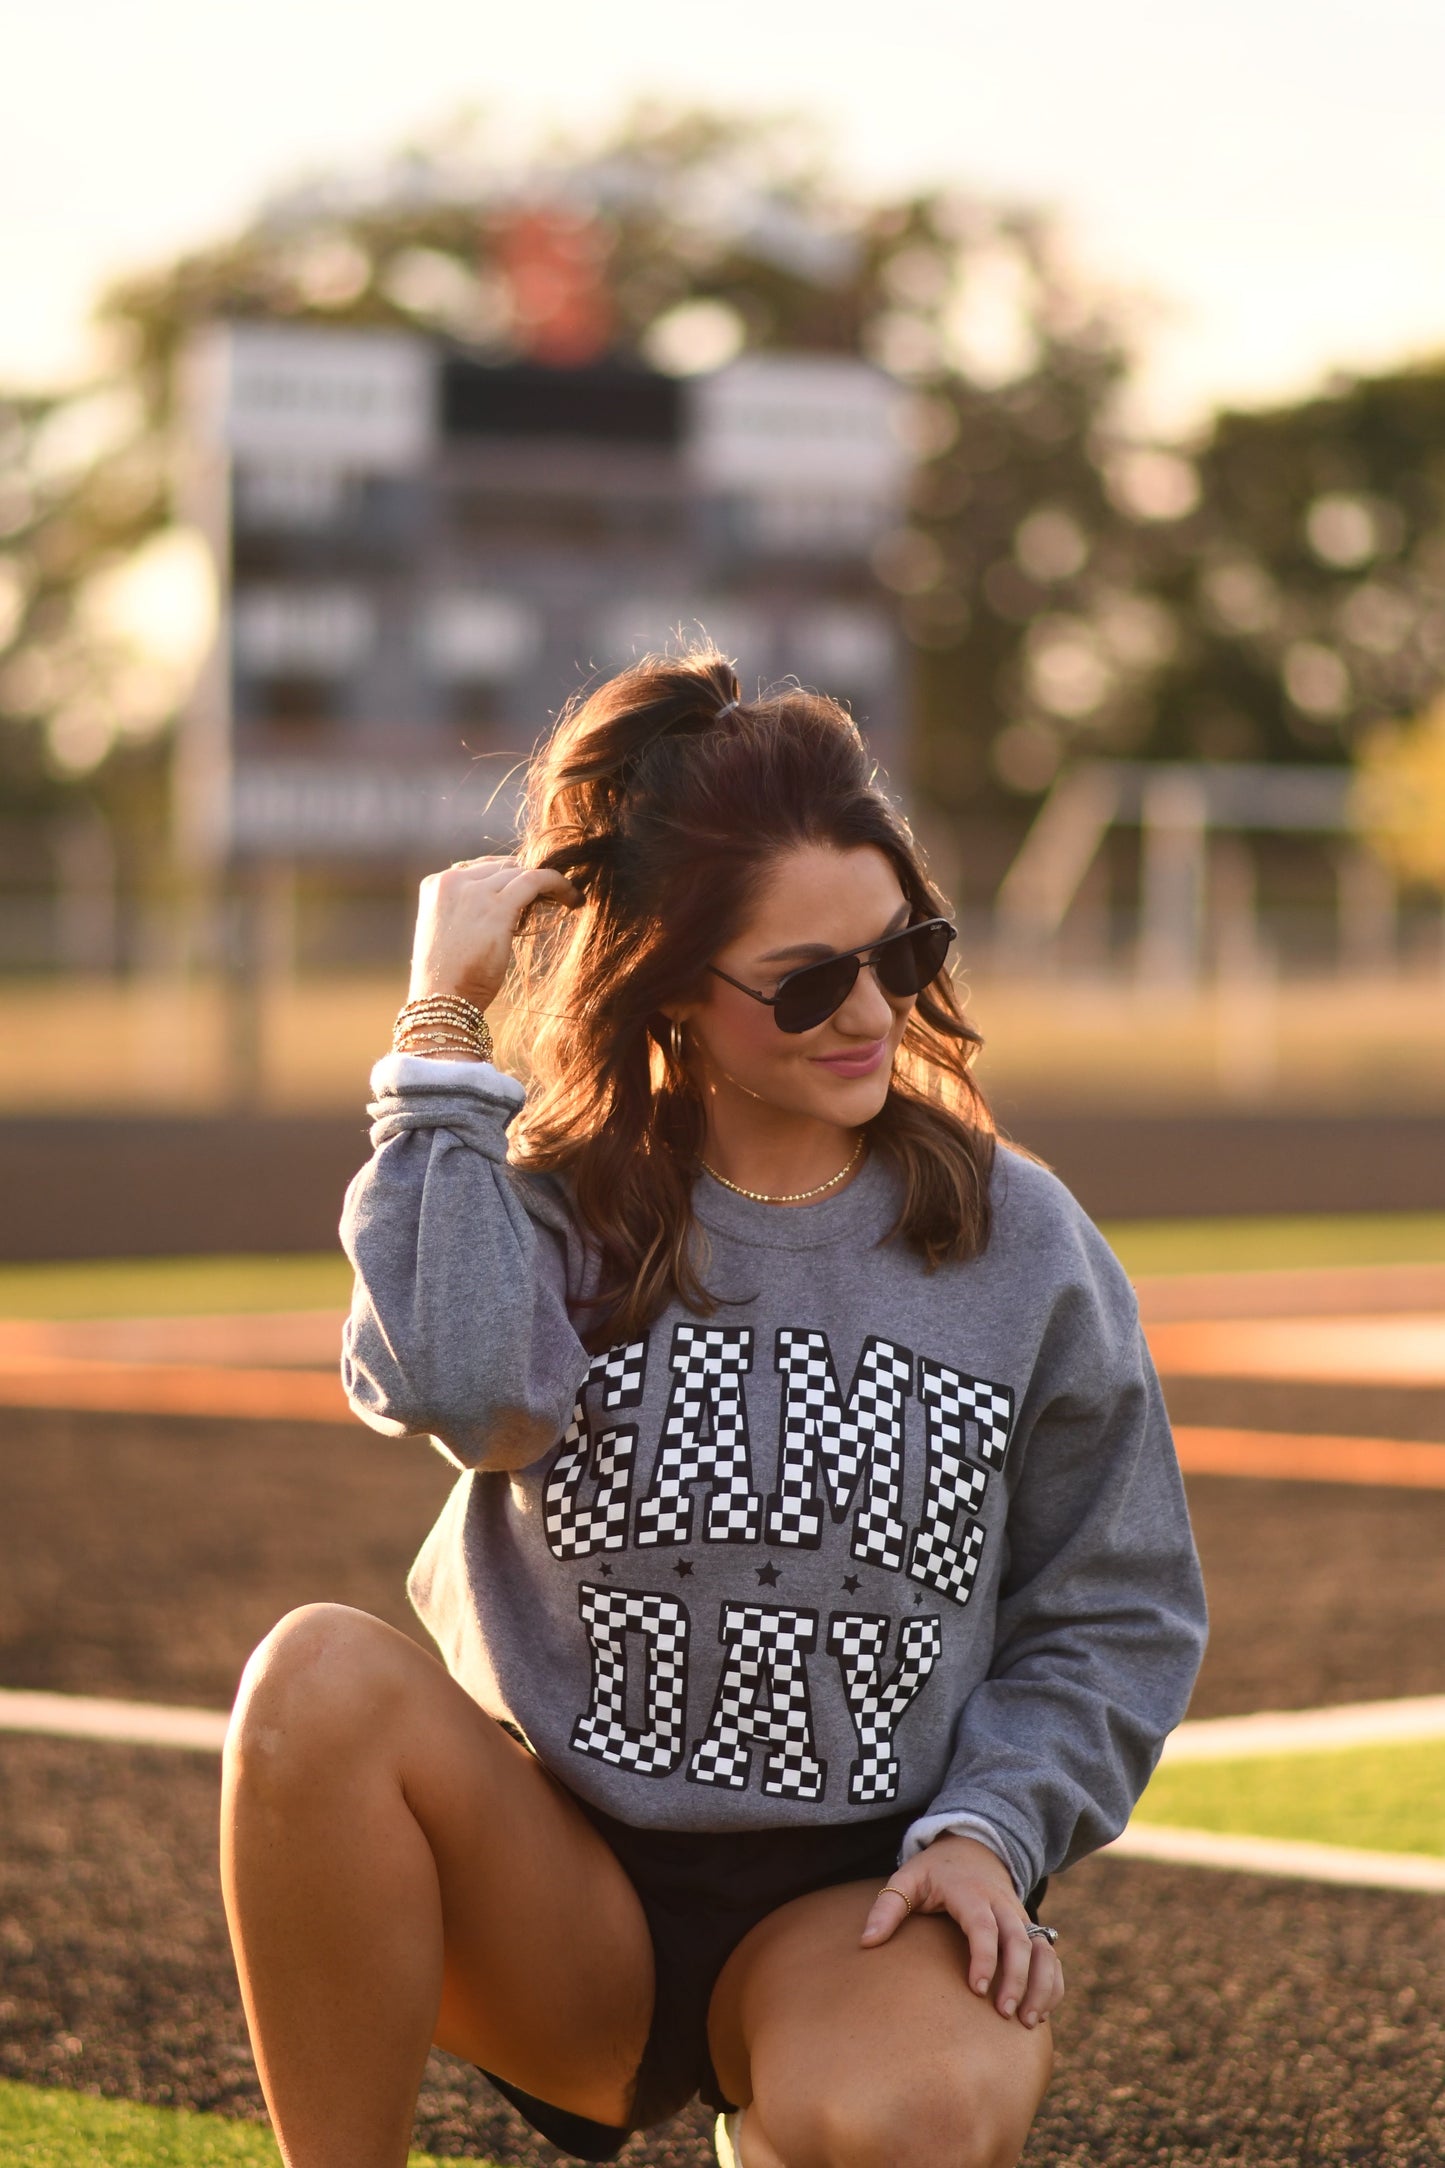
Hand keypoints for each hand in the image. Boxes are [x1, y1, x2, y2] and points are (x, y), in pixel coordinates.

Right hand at [408, 856, 581, 1011]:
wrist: (442, 1000)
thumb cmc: (447, 979)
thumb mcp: (450, 934)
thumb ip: (466, 912)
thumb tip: (501, 907)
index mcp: (435, 885)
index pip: (480, 868)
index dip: (507, 877)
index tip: (528, 891)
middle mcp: (451, 880)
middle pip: (502, 866)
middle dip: (527, 879)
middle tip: (551, 896)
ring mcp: (473, 891)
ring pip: (520, 872)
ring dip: (546, 883)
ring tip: (567, 898)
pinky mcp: (497, 907)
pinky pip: (535, 880)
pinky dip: (558, 884)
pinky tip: (574, 899)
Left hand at [860, 1834, 1063, 2029]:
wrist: (974, 1848)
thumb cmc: (935, 1871)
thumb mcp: (908, 1879)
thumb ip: (887, 1907)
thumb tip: (866, 1941)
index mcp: (970, 1892)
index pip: (983, 1926)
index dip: (983, 1957)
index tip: (977, 1989)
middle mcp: (1002, 1905)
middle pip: (1019, 1941)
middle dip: (1016, 1978)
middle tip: (1003, 2013)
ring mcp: (1020, 1918)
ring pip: (1042, 1950)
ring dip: (1040, 1985)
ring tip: (1028, 2021)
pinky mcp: (1031, 1930)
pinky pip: (1050, 1957)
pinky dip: (1052, 1984)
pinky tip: (1041, 2014)